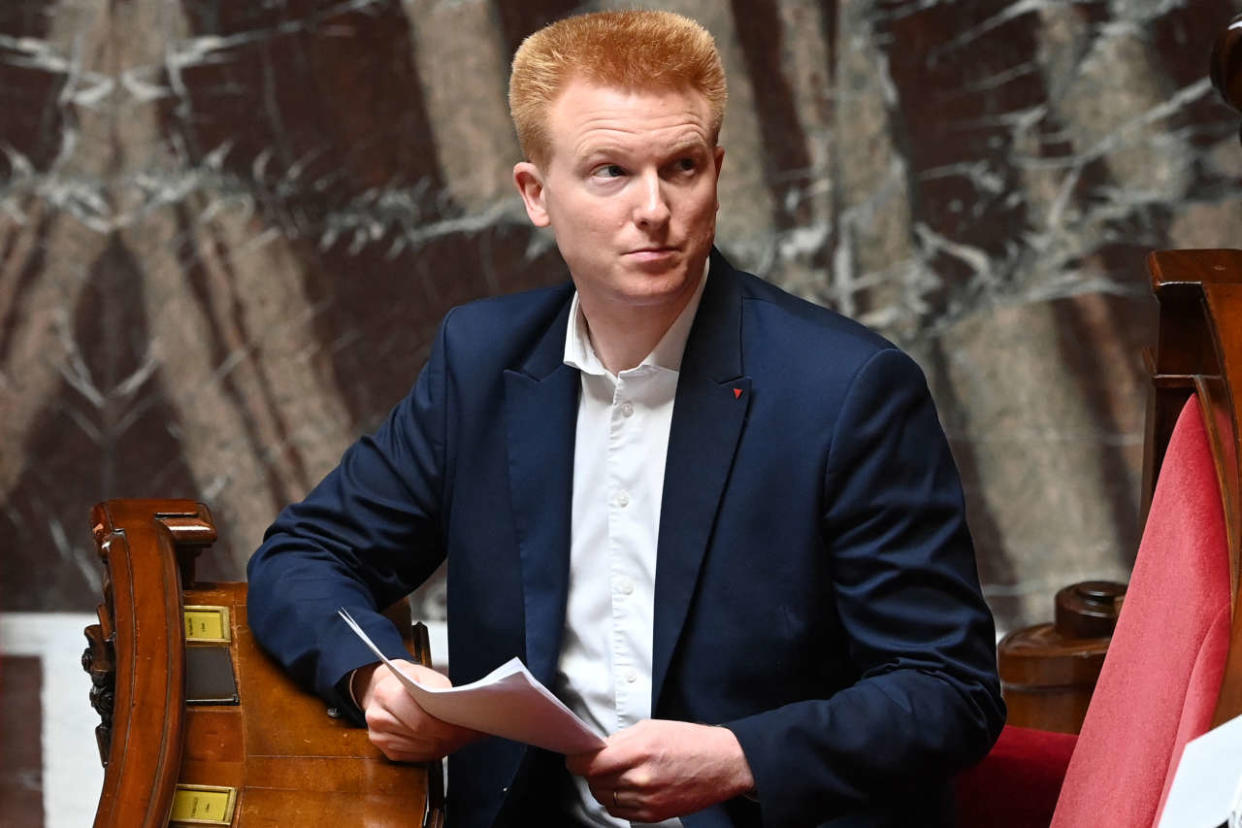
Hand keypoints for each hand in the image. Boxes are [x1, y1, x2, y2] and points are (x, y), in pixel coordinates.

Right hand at [354, 659, 481, 761]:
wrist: (386, 686)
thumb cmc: (410, 679)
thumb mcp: (426, 675)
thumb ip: (439, 690)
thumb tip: (459, 711)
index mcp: (385, 694)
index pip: (419, 719)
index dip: (444, 727)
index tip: (464, 727)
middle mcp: (377, 717)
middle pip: (420, 735)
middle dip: (449, 736)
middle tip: (470, 733)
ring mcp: (379, 737)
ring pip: (420, 748)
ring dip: (444, 745)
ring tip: (463, 736)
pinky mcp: (385, 750)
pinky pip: (416, 756)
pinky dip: (435, 751)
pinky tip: (447, 742)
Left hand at [566, 720, 754, 821]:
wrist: (723, 764)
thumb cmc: (690, 741)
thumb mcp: (651, 728)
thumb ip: (620, 740)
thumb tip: (595, 750)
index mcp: (639, 751)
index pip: (590, 764)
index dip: (577, 761)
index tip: (575, 758)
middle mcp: (641, 778)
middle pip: (595, 782)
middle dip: (592, 772)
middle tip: (601, 763)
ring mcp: (647, 800)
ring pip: (604, 798)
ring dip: (604, 787)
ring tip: (617, 775)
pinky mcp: (654, 815)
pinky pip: (619, 811)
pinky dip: (616, 801)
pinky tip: (627, 788)